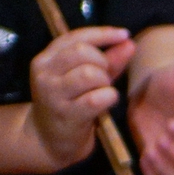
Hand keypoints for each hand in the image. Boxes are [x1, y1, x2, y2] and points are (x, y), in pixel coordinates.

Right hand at [28, 28, 133, 170]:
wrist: (49, 140)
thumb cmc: (70, 105)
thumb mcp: (85, 79)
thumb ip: (108, 60)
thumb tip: (128, 42)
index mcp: (46, 59)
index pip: (76, 37)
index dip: (103, 34)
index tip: (124, 34)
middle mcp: (45, 72)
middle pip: (84, 52)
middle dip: (103, 63)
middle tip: (103, 79)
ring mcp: (53, 93)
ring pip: (90, 73)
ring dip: (105, 82)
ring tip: (102, 91)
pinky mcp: (65, 113)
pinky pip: (96, 98)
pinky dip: (108, 98)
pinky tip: (106, 102)